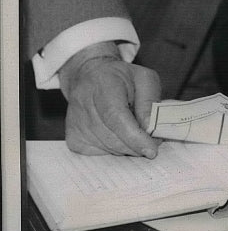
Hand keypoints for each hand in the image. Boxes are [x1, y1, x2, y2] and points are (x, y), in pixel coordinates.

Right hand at [59, 42, 161, 156]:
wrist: (90, 77)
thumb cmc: (121, 78)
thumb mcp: (144, 79)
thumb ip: (149, 102)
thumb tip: (149, 129)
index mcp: (103, 83)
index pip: (116, 116)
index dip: (134, 137)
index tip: (151, 150)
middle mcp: (83, 102)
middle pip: (113, 137)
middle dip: (136, 144)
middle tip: (151, 140)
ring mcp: (75, 122)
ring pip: (108, 148)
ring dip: (127, 146)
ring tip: (133, 130)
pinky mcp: (72, 137)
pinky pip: (99, 153)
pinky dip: (114, 148)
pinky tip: (117, 133)